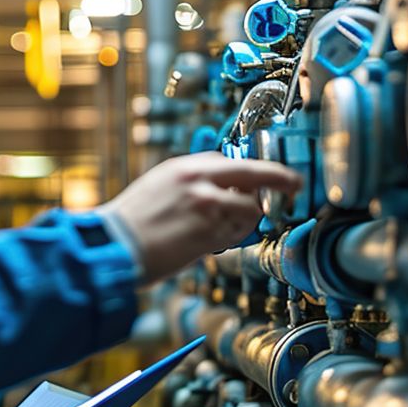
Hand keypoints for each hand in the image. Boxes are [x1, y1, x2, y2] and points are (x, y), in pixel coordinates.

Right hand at [99, 152, 300, 282]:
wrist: (113, 245)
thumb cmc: (131, 223)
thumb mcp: (157, 187)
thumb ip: (190, 183)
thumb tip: (219, 188)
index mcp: (184, 168)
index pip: (230, 161)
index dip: (250, 173)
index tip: (264, 178)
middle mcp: (198, 181)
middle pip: (254, 172)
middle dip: (280, 178)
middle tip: (294, 184)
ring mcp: (206, 206)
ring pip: (249, 208)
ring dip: (246, 220)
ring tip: (222, 231)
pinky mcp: (209, 232)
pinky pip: (238, 233)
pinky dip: (234, 237)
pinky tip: (214, 241)